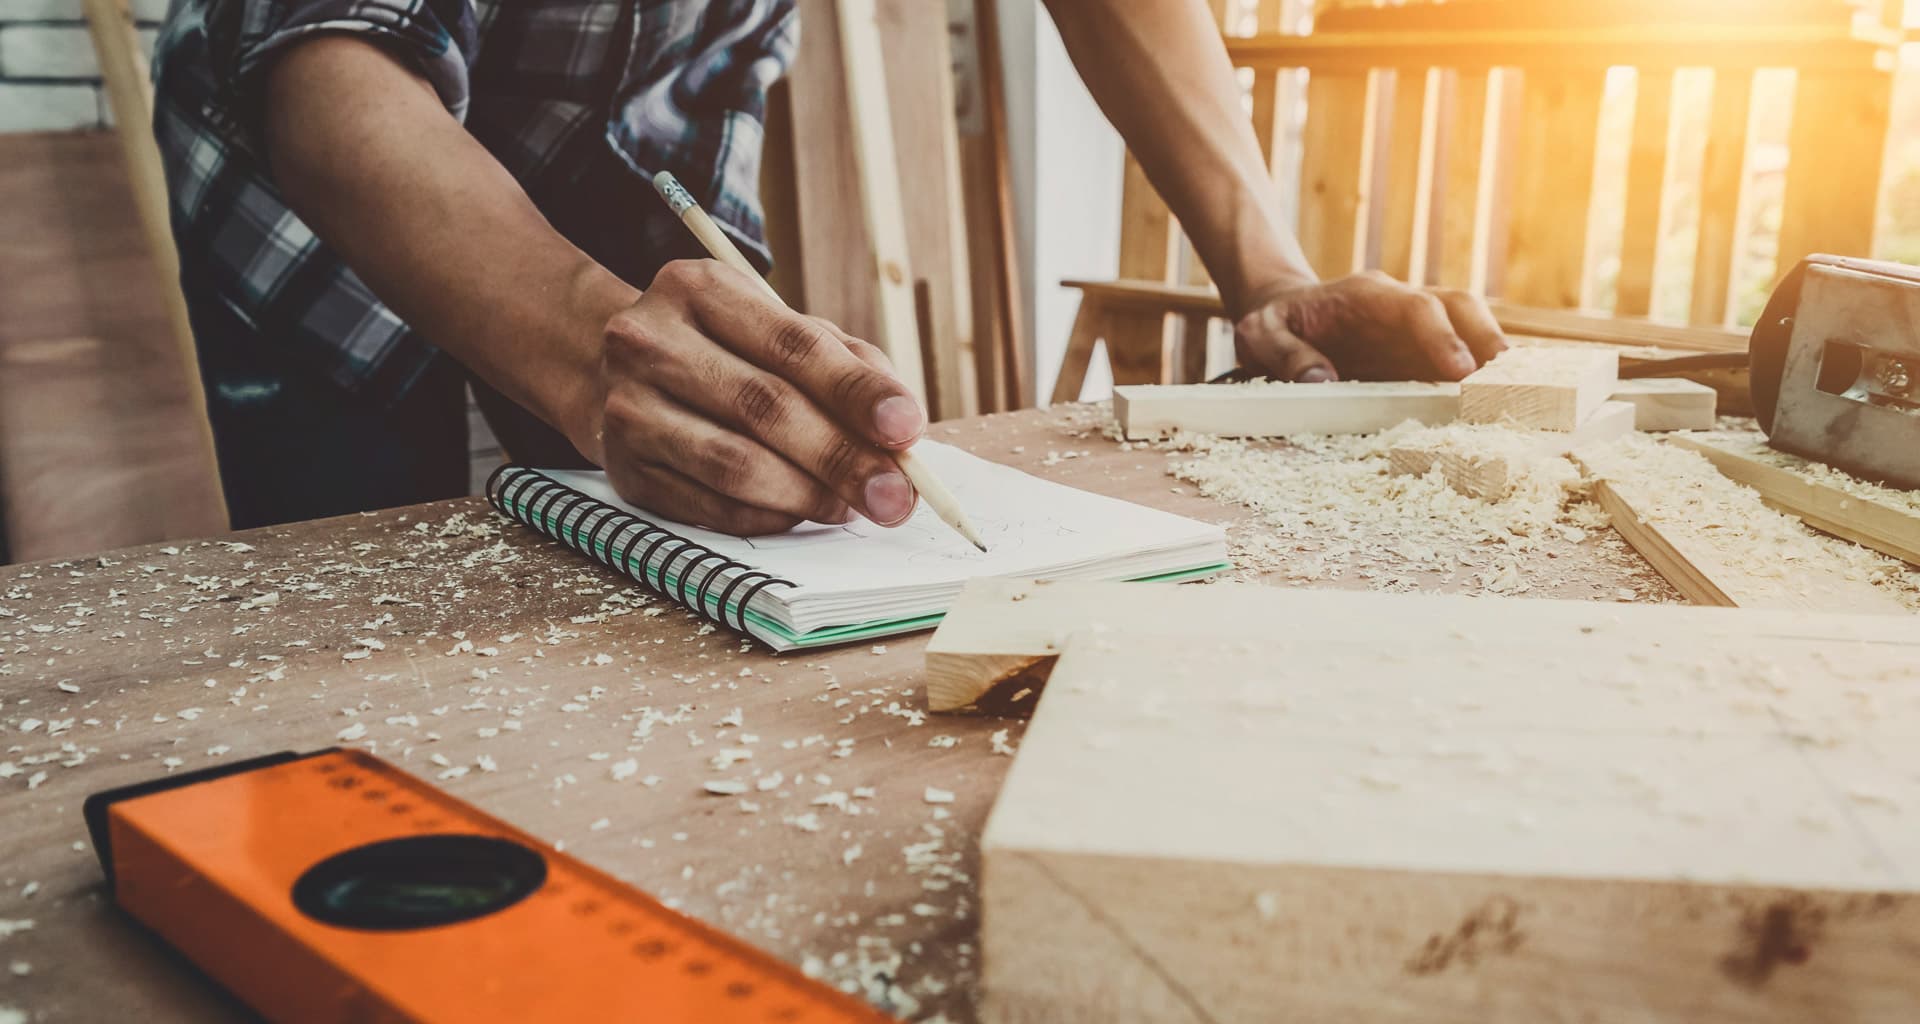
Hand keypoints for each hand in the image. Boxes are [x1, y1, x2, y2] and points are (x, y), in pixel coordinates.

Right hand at [578, 260, 923, 535]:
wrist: (611, 370)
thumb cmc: (722, 349)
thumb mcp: (776, 327)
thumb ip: (846, 364)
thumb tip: (900, 427)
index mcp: (699, 288)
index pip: (791, 343)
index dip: (855, 390)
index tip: (906, 428)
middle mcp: (651, 342)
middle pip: (764, 408)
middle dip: (842, 458)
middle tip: (894, 495)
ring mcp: (629, 408)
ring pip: (734, 465)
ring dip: (808, 495)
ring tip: (853, 506)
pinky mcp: (626, 469)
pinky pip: (711, 507)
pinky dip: (769, 517)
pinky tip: (803, 512)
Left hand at [1233, 272, 1507, 382]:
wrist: (1282, 315)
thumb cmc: (1273, 326)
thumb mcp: (1260, 335)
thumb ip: (1284, 354)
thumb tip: (1319, 381)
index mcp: (1365, 294)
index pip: (1415, 306)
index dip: (1440, 336)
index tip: (1459, 371)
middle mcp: (1400, 303)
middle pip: (1457, 305)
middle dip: (1484, 338)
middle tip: (1503, 382)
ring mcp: (1416, 326)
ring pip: (1469, 325)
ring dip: (1491, 357)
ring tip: (1512, 396)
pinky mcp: (1421, 350)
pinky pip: (1460, 354)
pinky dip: (1480, 375)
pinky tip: (1495, 403)